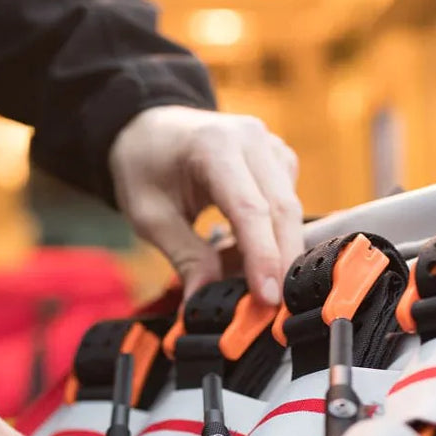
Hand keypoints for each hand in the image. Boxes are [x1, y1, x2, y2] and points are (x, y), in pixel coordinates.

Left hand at [109, 106, 301, 304]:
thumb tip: (203, 301)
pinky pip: (288, 200)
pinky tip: (260, 255)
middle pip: (281, 208)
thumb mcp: (150, 216)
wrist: (148, 128)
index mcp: (214, 146)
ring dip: (283, 249)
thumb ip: (184, 257)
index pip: (249, 209)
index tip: (267, 298)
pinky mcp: (277, 158)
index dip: (262, 257)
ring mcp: (269, 145)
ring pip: (291, 206)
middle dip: (282, 261)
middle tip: (275, 307)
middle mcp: (250, 139)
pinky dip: (279, 233)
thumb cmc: (144, 167)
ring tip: (264, 288)